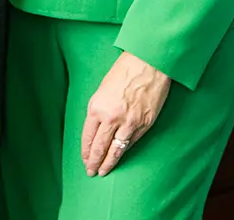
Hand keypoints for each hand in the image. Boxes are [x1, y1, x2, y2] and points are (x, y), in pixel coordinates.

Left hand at [81, 51, 170, 177]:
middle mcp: (111, 118)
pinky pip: (132, 142)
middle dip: (94, 162)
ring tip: (103, 171)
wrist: (148, 63)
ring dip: (109, 163)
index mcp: (97, 107)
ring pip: (116, 150)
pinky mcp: (144, 124)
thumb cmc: (124, 70)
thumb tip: (98, 127)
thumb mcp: (102, 89)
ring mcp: (129, 123)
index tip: (85, 159)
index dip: (86, 151)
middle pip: (99, 147)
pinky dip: (124, 151)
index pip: (88, 137)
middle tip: (91, 171)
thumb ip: (99, 109)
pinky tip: (120, 156)